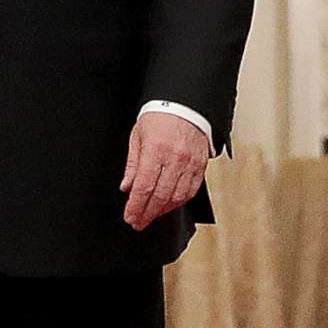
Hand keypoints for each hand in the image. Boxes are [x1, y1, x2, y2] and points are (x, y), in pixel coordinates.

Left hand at [120, 111, 212, 230]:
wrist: (184, 105)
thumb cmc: (160, 118)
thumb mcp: (138, 137)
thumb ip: (133, 165)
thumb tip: (127, 188)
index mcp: (156, 150)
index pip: (144, 187)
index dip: (136, 206)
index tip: (130, 217)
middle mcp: (175, 158)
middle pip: (160, 196)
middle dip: (147, 213)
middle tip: (138, 222)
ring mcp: (190, 163)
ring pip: (177, 197)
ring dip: (163, 210)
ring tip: (151, 214)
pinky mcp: (200, 166)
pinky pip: (190, 190)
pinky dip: (178, 201)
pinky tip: (168, 205)